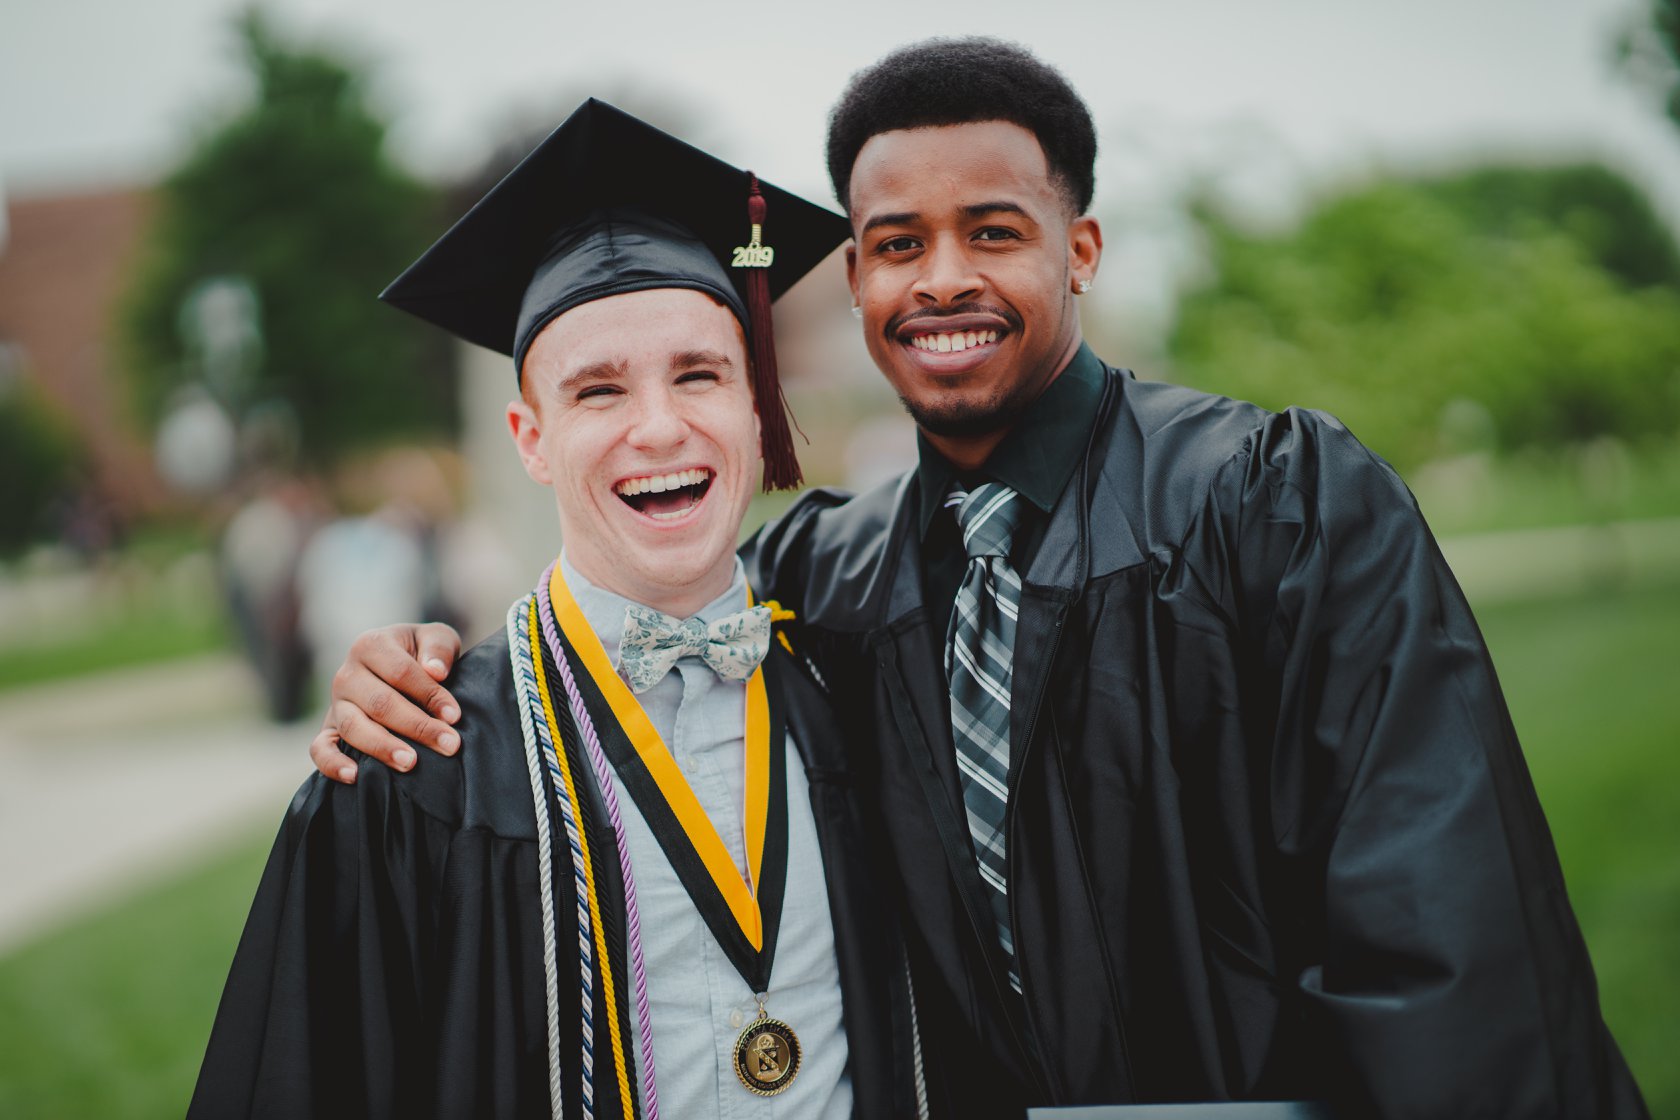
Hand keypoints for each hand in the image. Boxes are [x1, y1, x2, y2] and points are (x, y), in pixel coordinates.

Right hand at [308, 622, 463, 783]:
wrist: (400, 667)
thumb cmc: (422, 654)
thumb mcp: (436, 638)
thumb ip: (439, 647)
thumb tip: (435, 671)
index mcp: (371, 645)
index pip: (401, 672)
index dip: (429, 694)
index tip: (454, 716)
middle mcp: (347, 674)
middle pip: (380, 703)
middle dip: (417, 726)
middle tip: (448, 744)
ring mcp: (335, 704)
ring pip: (353, 727)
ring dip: (382, 747)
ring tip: (410, 763)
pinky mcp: (329, 729)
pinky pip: (320, 749)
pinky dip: (333, 763)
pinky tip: (355, 776)